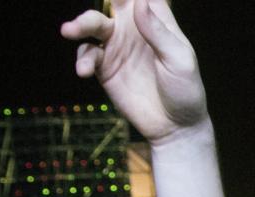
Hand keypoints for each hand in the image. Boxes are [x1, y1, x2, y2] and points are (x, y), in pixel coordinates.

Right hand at [62, 0, 209, 145]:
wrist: (175, 126)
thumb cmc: (185, 90)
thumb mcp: (179, 61)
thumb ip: (159, 33)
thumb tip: (139, 3)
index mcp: (157, 21)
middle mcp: (134, 29)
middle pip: (113, 1)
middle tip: (92, 13)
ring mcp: (117, 47)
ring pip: (93, 24)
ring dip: (81, 24)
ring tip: (69, 30)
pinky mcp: (105, 68)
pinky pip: (87, 55)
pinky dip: (83, 59)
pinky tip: (85, 70)